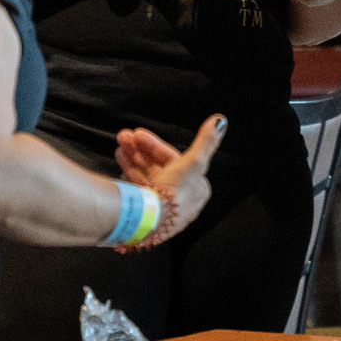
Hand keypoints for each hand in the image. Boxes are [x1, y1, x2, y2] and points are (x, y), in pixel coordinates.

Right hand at [114, 115, 226, 234]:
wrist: (149, 220)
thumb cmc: (176, 191)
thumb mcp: (195, 161)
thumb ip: (206, 141)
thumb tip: (220, 120)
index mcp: (195, 190)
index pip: (174, 160)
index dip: (155, 146)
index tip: (138, 133)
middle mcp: (179, 200)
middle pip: (158, 168)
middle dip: (140, 150)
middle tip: (124, 137)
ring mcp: (161, 209)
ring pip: (146, 178)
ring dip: (132, 159)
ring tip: (119, 147)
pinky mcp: (145, 216)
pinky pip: (137, 192)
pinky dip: (128, 176)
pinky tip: (121, 167)